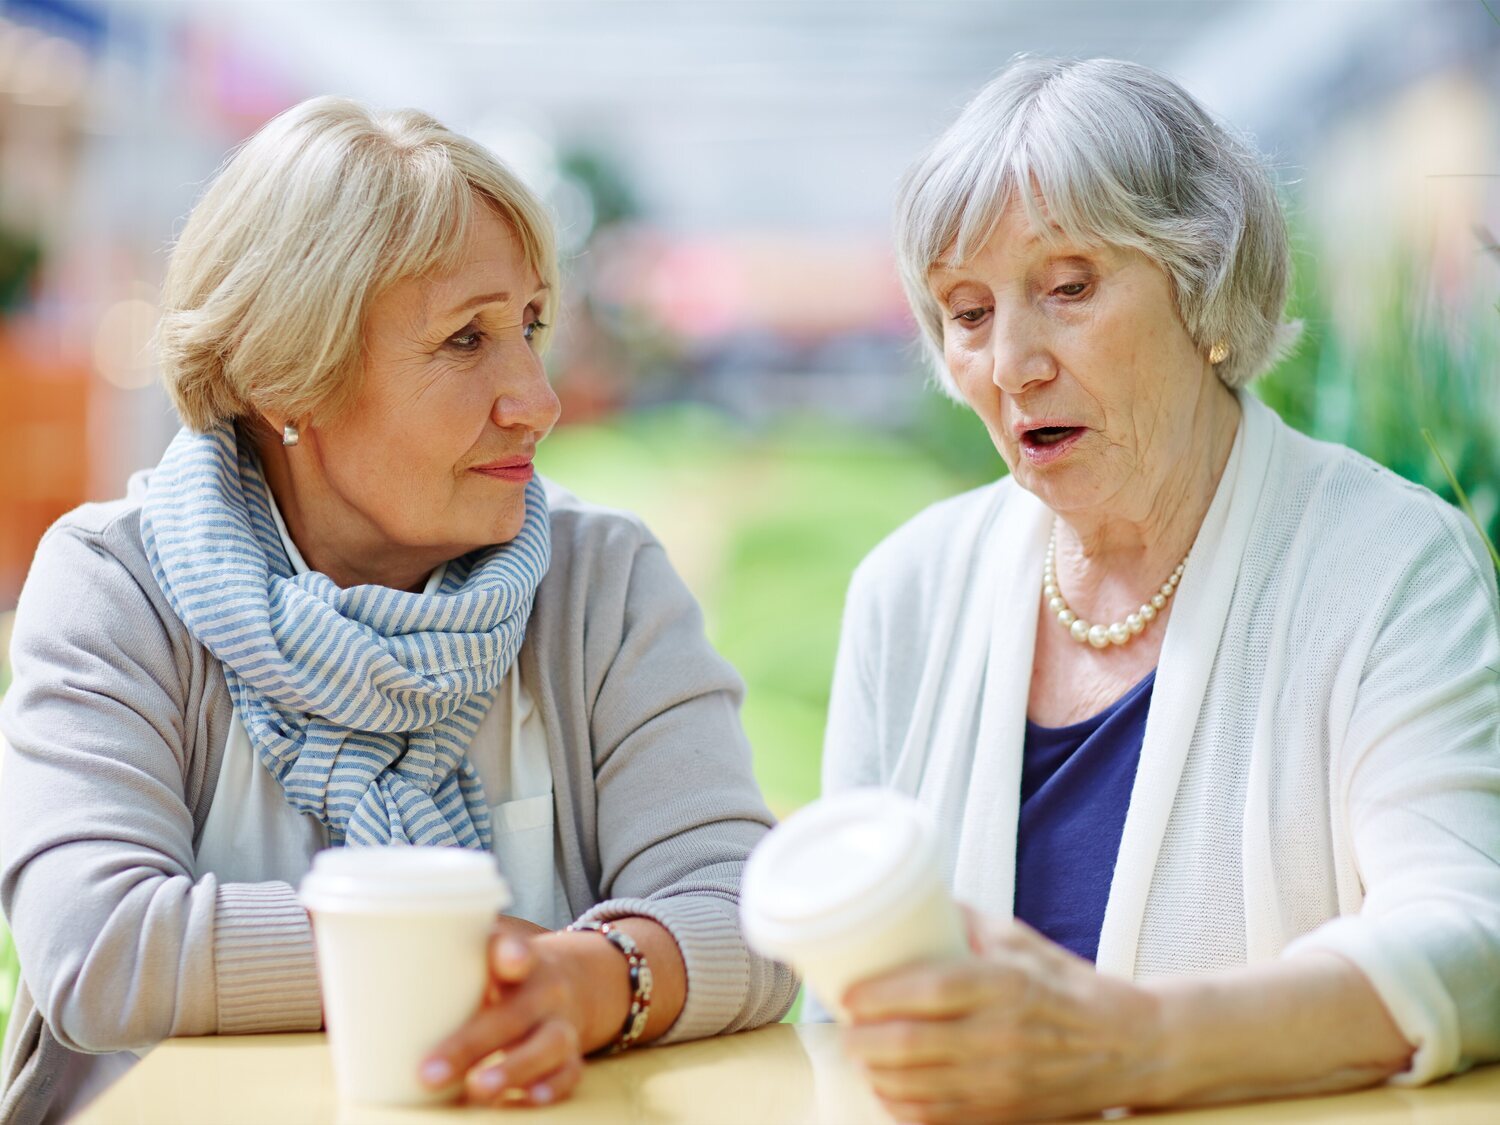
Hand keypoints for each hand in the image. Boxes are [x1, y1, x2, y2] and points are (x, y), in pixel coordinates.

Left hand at [418, 918, 596, 1107]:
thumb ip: (429, 957)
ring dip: (512, 1069)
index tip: (506, 961)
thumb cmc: (503, 974)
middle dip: (472, 1043)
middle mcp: (541, 990)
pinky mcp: (570, 1053)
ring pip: (545, 1045)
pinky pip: (568, 1073)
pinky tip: (530, 1099)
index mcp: (516, 959)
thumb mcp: (481, 954)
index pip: (514, 948)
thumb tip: (337, 946)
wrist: (574, 981)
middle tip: (428, 1072)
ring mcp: (559, 1023)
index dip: (510, 953)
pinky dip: (552, 1087)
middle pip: (512, 1014)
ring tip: (478, 1089)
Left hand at [842, 912, 1165, 1123]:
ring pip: (916, 1086)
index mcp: (1006, 984)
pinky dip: (900, 1104)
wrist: (1126, 1047)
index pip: (931, 991)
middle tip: (845, 1027)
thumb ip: (963, 921)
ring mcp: (1002, 1082)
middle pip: (911, 1044)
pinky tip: (887, 1086)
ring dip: (874, 1072)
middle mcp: (1002, 1036)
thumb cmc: (1066, 986)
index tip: (850, 993)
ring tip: (860, 1053)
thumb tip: (906, 896)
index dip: (880, 994)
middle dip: (862, 1040)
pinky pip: (935, 1118)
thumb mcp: (1019, 940)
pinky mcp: (1003, 1114)